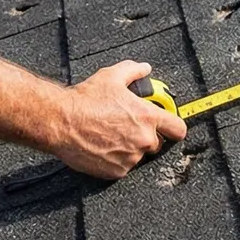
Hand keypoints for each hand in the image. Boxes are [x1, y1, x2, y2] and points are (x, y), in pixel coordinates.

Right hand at [48, 60, 186, 179]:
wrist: (61, 121)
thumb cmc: (85, 100)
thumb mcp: (111, 76)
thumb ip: (133, 71)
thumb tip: (144, 68)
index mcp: (147, 117)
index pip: (178, 129)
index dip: (174, 127)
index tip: (169, 126)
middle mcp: (143, 140)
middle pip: (157, 143)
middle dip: (145, 136)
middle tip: (127, 127)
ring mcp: (131, 158)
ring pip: (138, 156)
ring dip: (129, 148)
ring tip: (109, 135)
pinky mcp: (117, 171)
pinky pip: (123, 166)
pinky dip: (116, 159)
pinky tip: (102, 146)